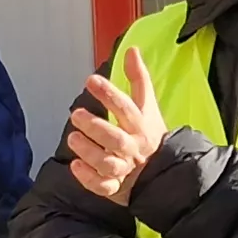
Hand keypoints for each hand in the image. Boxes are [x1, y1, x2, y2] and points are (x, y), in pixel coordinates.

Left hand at [66, 46, 166, 204]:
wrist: (165, 172)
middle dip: (95, 127)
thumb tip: (131, 49)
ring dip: (88, 151)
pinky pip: (103, 186)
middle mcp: (133, 148)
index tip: (90, 80)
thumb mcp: (148, 106)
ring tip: (73, 137)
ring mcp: (125, 169)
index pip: (126, 108)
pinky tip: (75, 166)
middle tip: (76, 114)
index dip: (108, 94)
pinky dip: (88, 179)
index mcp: (141, 126)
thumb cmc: (151, 134)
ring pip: (107, 163)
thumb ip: (138, 78)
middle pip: (115, 139)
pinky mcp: (116, 187)